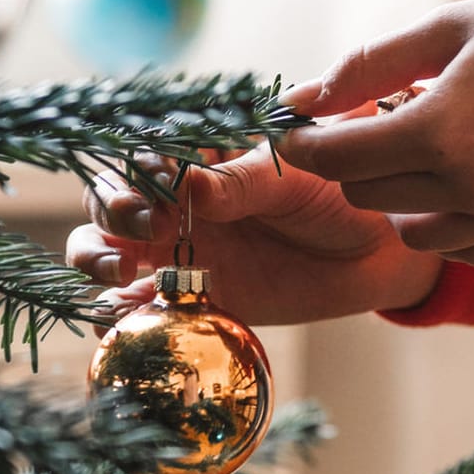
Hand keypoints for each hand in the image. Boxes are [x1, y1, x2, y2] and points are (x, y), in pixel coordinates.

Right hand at [66, 144, 443, 325]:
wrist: (377, 250)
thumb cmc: (338, 192)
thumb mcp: (295, 176)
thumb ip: (243, 181)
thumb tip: (191, 186)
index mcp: (197, 157)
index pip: (140, 156)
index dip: (134, 171)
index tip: (155, 188)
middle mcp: (176, 202)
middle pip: (110, 202)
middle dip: (110, 211)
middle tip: (141, 228)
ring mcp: (179, 250)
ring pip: (107, 250)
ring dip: (97, 259)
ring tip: (121, 273)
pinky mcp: (194, 297)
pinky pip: (141, 307)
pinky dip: (120, 314)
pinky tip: (123, 317)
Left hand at [276, 0, 473, 264]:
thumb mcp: (450, 26)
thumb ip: (366, 66)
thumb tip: (298, 99)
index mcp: (444, 128)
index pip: (336, 158)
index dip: (306, 143)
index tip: (298, 130)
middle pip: (367, 197)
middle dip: (357, 161)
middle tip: (379, 120)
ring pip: (414, 232)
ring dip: (403, 195)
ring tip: (433, 145)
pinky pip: (467, 247)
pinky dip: (452, 218)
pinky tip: (471, 173)